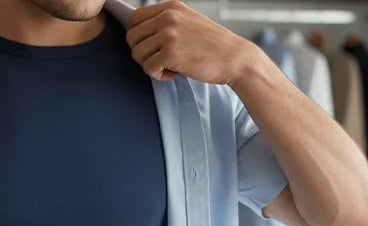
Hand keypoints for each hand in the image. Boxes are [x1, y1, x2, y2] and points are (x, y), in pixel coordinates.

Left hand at [126, 0, 262, 83]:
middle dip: (141, 53)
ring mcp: (169, 34)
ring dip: (150, 65)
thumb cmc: (214, 46)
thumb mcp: (189, 22)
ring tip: (168, 67)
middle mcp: (168, 17)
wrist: (236, 59)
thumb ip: (166, 23)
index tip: (150, 47)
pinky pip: (148, 67)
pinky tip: (173, 74)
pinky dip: (158, 75)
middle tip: (158, 60)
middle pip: (132, 36)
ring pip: (137, 53)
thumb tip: (141, 34)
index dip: (138, 37)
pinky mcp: (171, 53)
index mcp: (171, 7)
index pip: (135, 18)